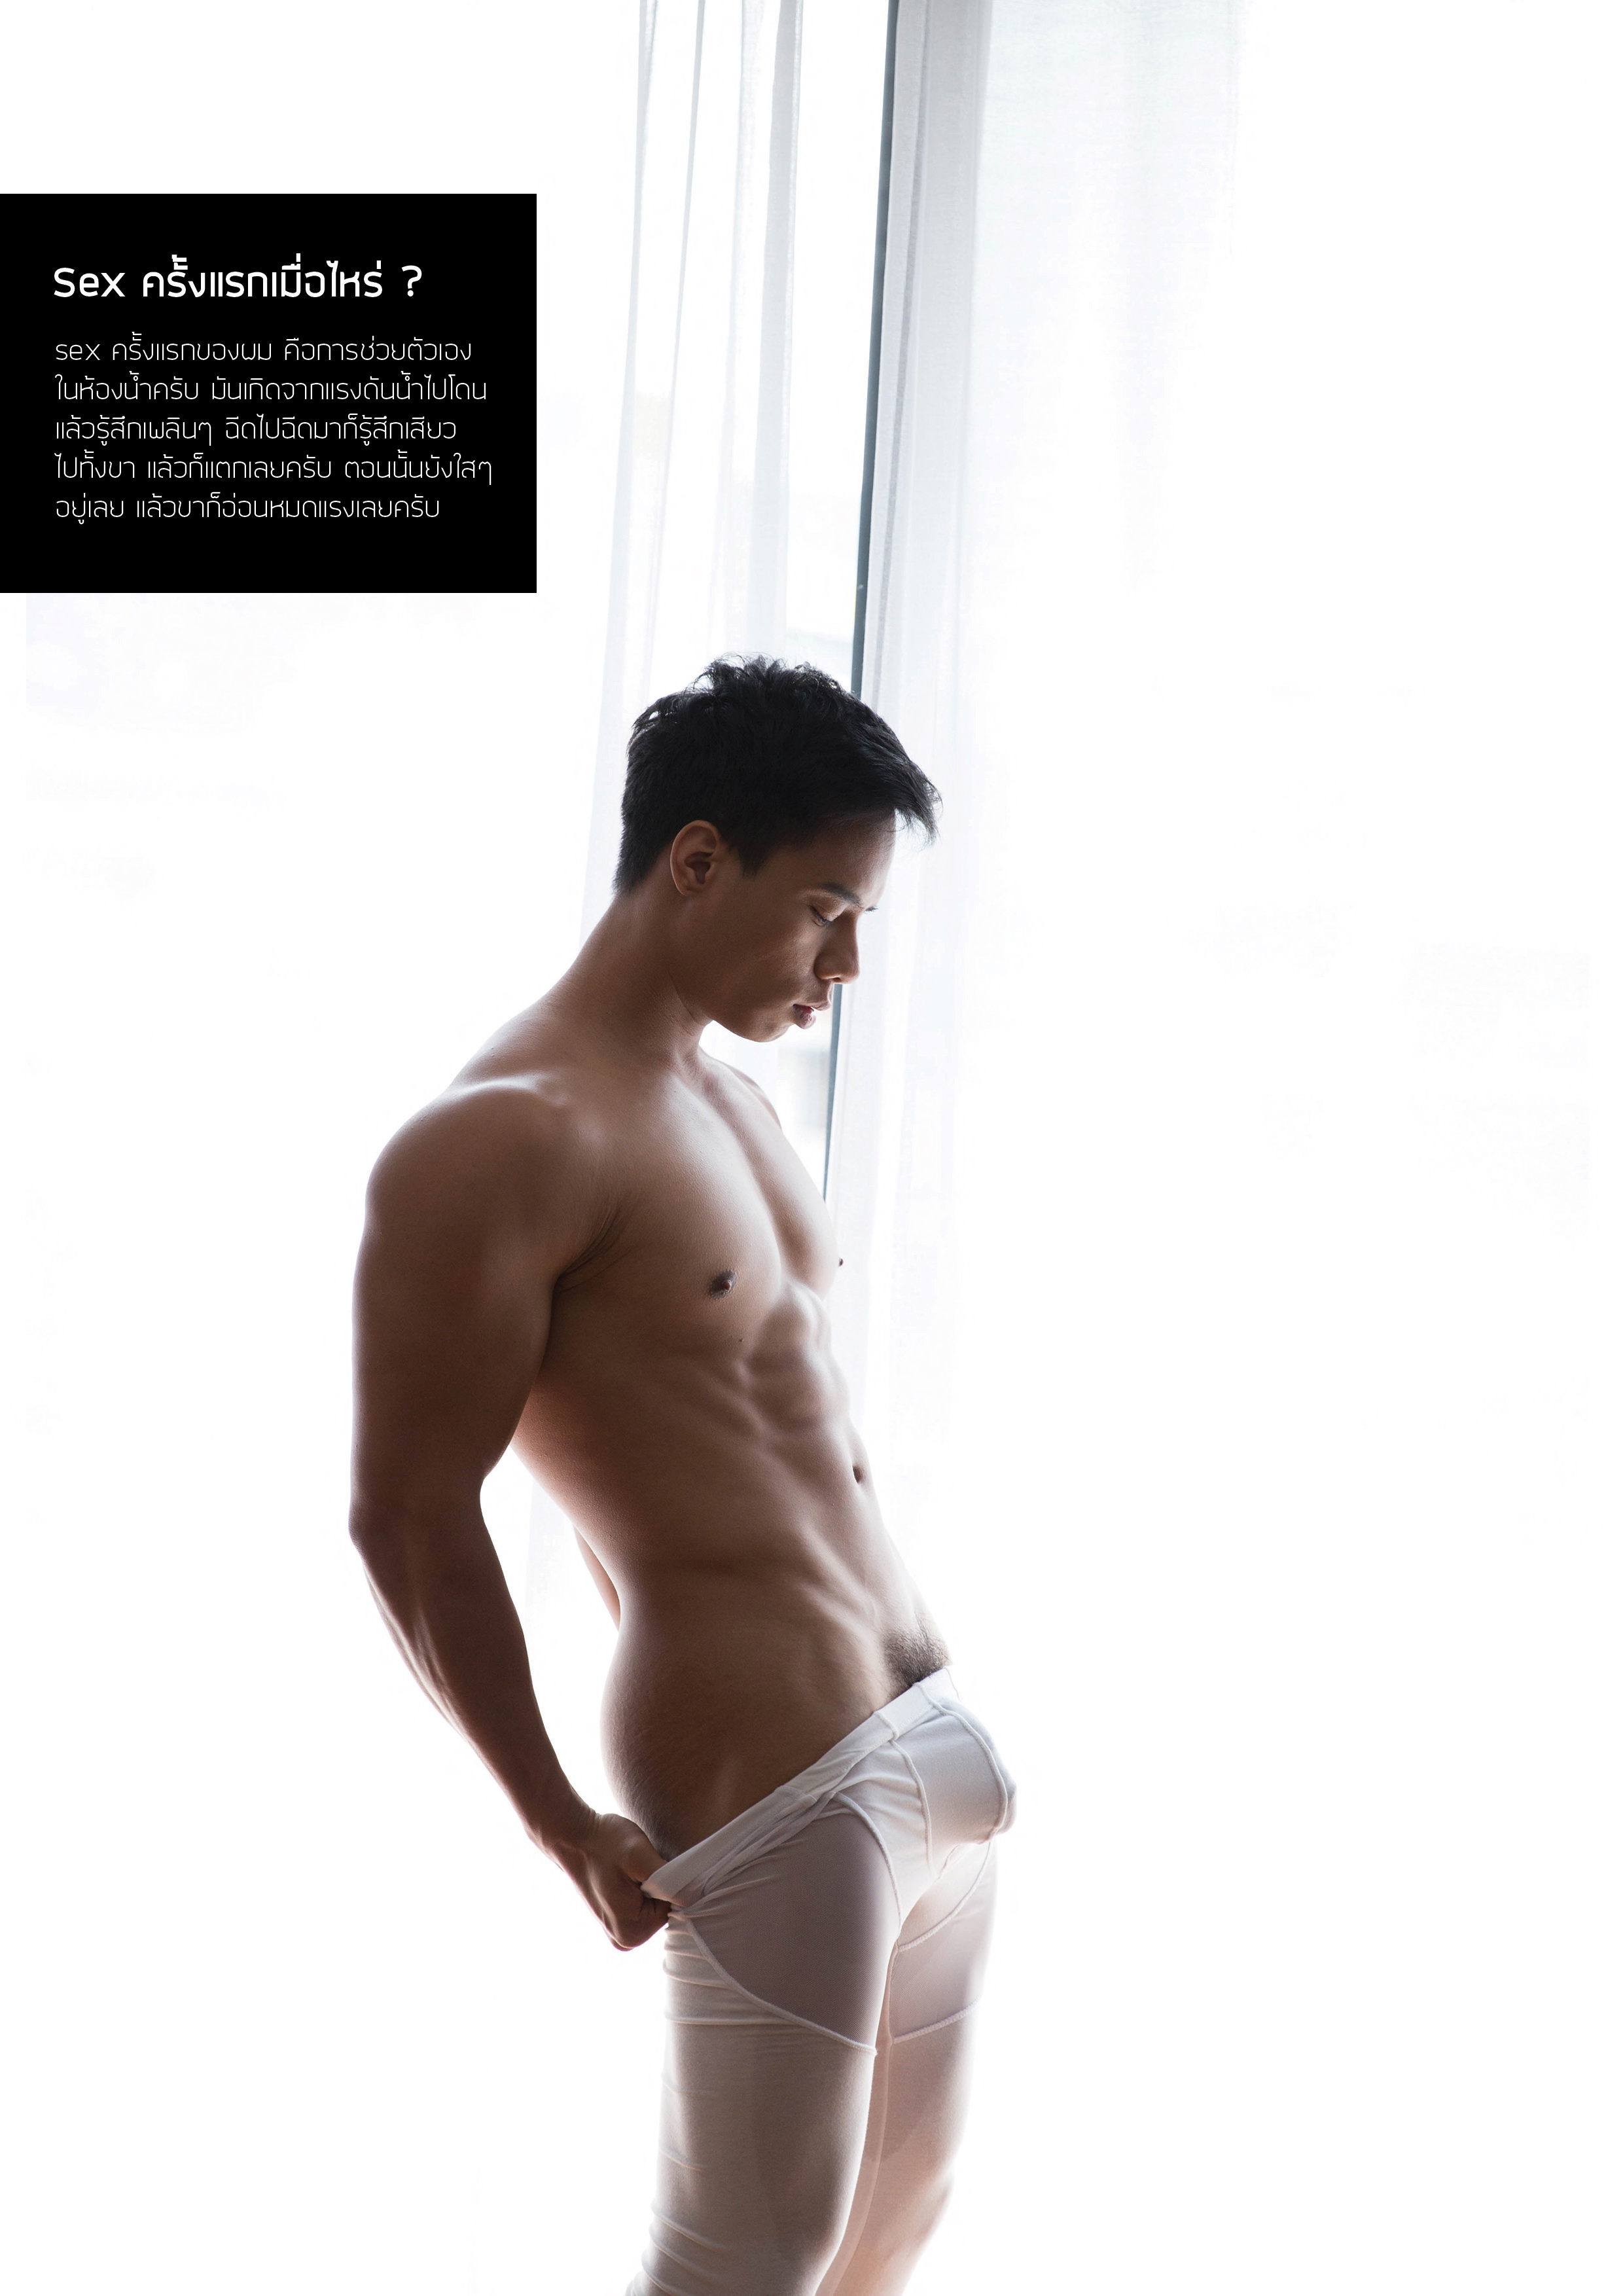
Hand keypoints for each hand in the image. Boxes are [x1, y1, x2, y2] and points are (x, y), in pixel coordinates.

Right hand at [546, 1810, 669, 1950]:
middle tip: (636, 1867)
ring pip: (655, 1906)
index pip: (673, 1907)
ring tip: (628, 1870)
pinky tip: (624, 1875)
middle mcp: (624, 1940)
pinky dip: (641, 1888)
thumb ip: (668, 1879)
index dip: (667, 1882)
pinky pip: (644, 1906)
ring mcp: (619, 1932)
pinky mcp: (617, 1921)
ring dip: (650, 1885)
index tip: (648, 1865)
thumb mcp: (638, 1855)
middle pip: (664, 1909)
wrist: (574, 1836)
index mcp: (631, 1932)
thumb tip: (693, 1897)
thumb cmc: (605, 1842)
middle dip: (659, 1886)